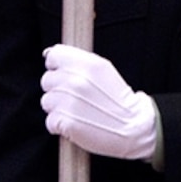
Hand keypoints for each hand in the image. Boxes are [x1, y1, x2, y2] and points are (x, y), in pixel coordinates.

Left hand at [41, 44, 159, 160]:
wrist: (133, 127)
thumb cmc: (117, 100)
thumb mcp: (103, 70)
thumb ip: (77, 60)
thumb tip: (48, 54)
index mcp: (87, 64)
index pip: (53, 56)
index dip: (56, 66)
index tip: (64, 75)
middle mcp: (77, 81)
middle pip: (47, 80)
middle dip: (57, 89)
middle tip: (75, 98)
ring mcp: (70, 102)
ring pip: (46, 101)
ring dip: (57, 108)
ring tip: (76, 112)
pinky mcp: (66, 122)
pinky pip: (50, 121)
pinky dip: (59, 126)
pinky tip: (75, 124)